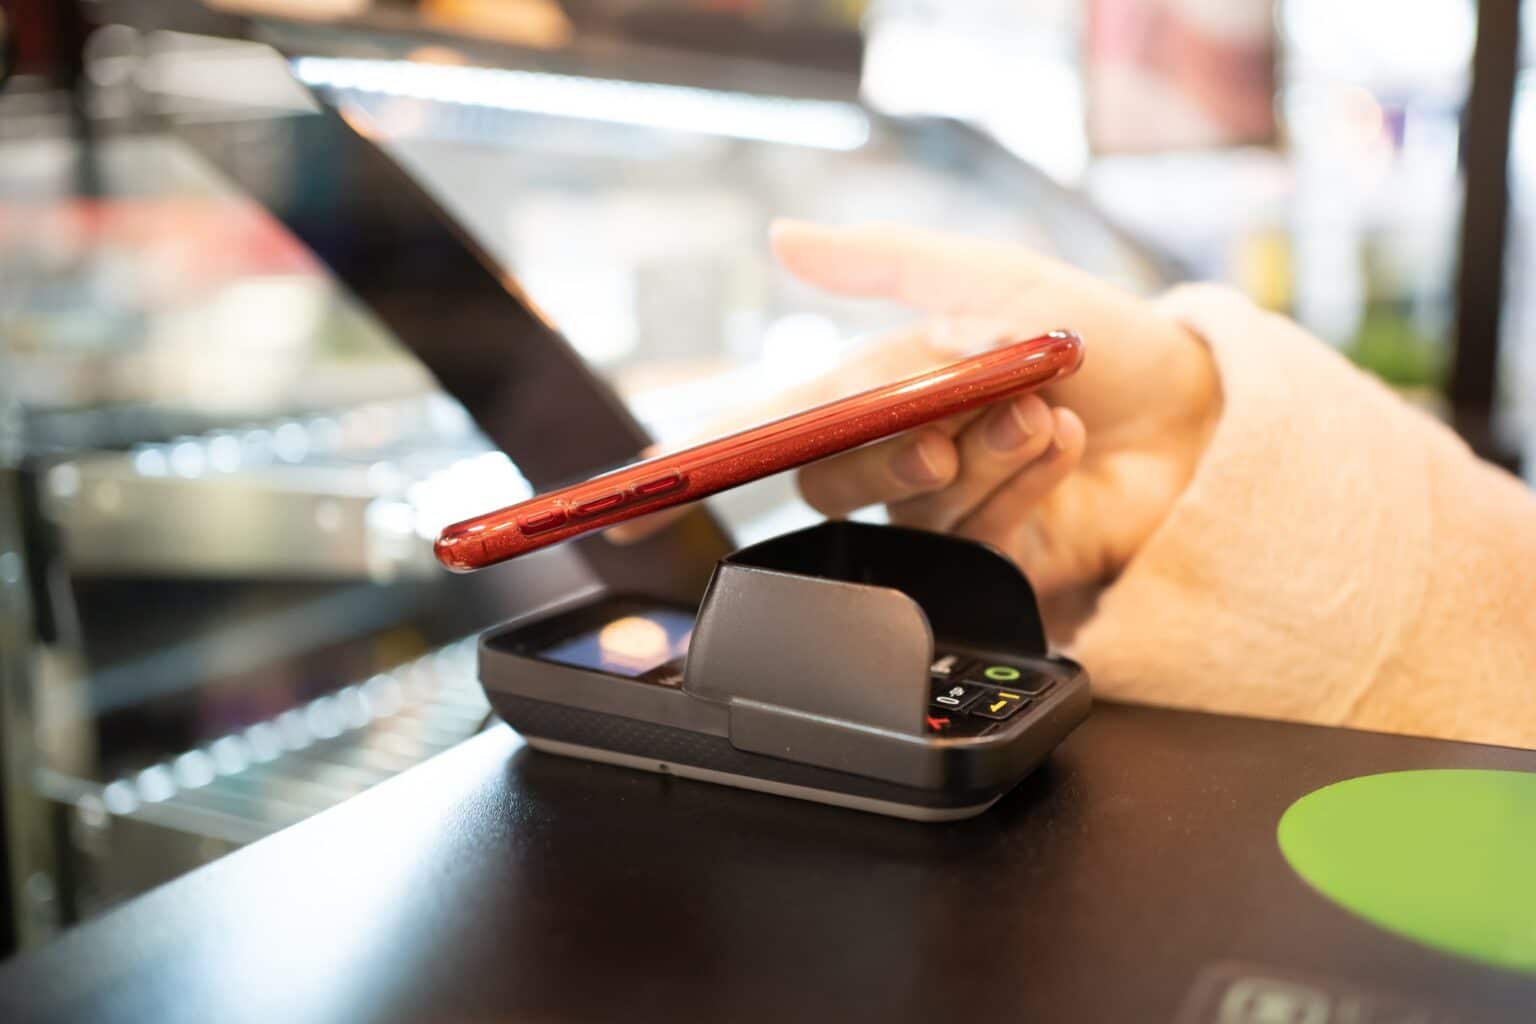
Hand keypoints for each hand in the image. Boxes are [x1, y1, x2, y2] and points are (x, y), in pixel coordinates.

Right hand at [616, 221, 1220, 607]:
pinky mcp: (996, 564)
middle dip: (888, 452)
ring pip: (911, 511)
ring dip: (982, 455)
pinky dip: (1023, 482)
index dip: (695, 463)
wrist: (1198, 410)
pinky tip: (1065, 443)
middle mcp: (896, 456)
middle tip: (944, 431)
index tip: (629, 501)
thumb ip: (887, 263)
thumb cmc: (1095, 334)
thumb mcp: (991, 277)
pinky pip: (976, 543)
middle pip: (831, 480)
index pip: (767, 428)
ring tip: (1047, 411)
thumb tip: (784, 238)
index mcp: (878, 387)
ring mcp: (944, 516)